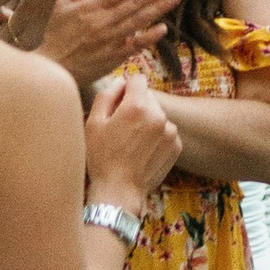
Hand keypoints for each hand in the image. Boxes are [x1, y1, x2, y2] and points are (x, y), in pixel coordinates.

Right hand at [42, 0, 180, 94]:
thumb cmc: (57, 33)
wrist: (52, 68)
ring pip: (137, 21)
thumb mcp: (63, 5)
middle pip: (135, 2)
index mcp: (91, 7)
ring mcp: (109, 40)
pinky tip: (163, 28)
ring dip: (158, 8)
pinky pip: (134, 46)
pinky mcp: (113, 57)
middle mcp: (102, 22)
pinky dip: (148, 37)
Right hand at [84, 70, 177, 205]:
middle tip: (121, 128)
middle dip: (135, 107)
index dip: (126, 88)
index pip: (138, 79)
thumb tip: (120, 81)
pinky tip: (142, 151)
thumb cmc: (101, 157)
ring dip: (147, 122)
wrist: (119, 191)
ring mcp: (170, 131)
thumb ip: (106, 95)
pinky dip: (156, 137)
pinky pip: (165, 132)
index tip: (118, 102)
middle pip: (148, 98)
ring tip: (131, 143)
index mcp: (137, 106)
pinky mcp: (176, 145)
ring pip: (157, 116)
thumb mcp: (93, 123)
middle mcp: (159, 115)